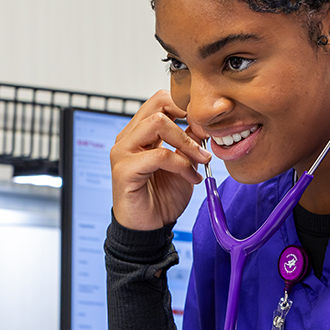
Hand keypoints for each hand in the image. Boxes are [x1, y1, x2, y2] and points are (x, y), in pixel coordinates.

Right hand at [110, 90, 211, 230]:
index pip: (161, 101)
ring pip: (157, 124)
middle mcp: (128, 138)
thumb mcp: (185, 163)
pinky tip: (191, 178)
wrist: (149, 228)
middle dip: (188, 119)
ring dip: (186, 142)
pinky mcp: (124, 170)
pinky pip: (159, 156)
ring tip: (201, 160)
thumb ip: (190, 142)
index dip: (186, 107)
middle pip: (158, 105)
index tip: (207, 126)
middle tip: (206, 138)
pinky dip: (181, 165)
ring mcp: (123, 152)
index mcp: (140, 132)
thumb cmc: (162, 196)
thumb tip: (203, 123)